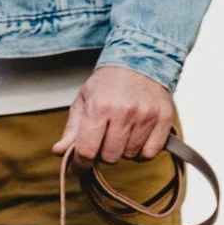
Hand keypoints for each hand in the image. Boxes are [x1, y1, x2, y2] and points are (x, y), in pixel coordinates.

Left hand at [54, 66, 173, 167]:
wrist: (141, 59)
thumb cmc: (109, 84)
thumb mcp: (84, 101)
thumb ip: (71, 130)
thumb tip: (59, 151)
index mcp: (100, 107)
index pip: (87, 151)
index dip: (81, 164)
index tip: (80, 165)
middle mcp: (125, 111)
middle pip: (109, 157)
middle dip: (103, 153)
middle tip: (104, 138)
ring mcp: (147, 115)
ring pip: (129, 156)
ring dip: (123, 150)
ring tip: (121, 132)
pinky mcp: (164, 119)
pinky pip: (149, 153)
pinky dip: (142, 151)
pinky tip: (136, 138)